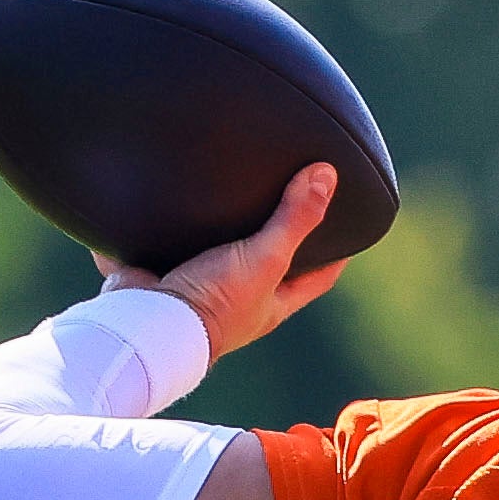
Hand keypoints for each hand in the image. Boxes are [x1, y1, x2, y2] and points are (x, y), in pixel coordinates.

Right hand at [124, 162, 348, 360]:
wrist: (149, 322)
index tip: (349, 226)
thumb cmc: (214, 301)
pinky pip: (175, 248)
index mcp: (272, 304)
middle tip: (291, 201)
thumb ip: (294, 220)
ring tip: (235, 193)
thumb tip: (327, 177)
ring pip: (223, 255)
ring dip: (228, 232)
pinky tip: (178, 202)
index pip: (319, 277)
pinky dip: (177, 230)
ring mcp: (203, 291)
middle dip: (281, 240)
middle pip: (272, 267)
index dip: (337, 254)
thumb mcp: (264, 258)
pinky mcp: (167, 277)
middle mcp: (241, 302)